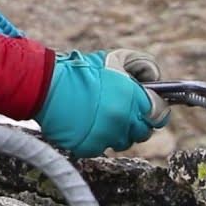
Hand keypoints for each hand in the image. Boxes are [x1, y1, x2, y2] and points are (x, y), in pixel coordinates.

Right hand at [35, 50, 169, 156]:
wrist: (46, 85)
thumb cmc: (80, 71)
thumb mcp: (114, 58)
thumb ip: (142, 65)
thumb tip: (156, 78)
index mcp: (132, 99)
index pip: (160, 114)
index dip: (153, 109)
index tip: (144, 106)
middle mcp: (123, 120)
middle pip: (143, 131)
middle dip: (135, 122)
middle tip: (118, 111)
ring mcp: (106, 136)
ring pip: (123, 142)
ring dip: (116, 131)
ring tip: (99, 117)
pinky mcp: (90, 147)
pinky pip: (102, 147)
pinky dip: (96, 138)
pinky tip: (86, 124)